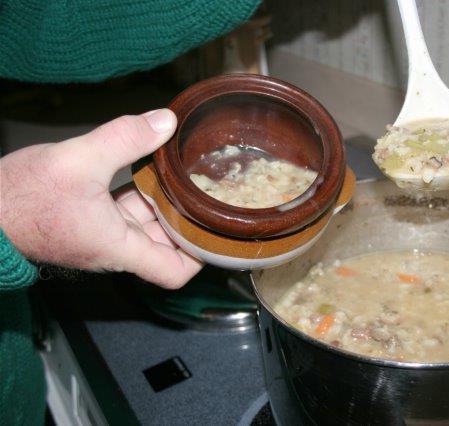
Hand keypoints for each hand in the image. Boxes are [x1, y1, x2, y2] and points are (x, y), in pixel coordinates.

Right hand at [0, 109, 201, 287]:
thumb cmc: (19, 200)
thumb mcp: (77, 161)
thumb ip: (124, 139)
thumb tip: (165, 122)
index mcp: (118, 246)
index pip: (174, 272)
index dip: (200, 257)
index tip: (217, 232)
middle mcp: (114, 247)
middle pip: (167, 244)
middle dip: (188, 219)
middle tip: (207, 192)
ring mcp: (101, 235)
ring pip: (146, 224)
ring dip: (164, 202)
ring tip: (184, 174)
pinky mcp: (88, 221)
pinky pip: (125, 212)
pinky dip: (140, 194)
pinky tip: (146, 168)